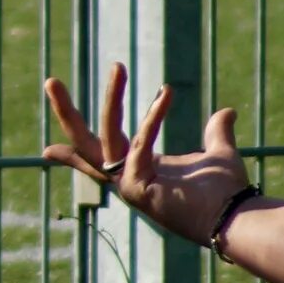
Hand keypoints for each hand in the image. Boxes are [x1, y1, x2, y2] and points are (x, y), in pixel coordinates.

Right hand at [42, 65, 250, 247]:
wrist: (236, 216)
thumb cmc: (225, 192)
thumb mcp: (217, 153)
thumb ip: (216, 132)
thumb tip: (226, 112)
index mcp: (139, 171)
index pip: (98, 159)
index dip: (72, 155)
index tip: (47, 151)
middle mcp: (127, 180)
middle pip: (86, 145)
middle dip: (66, 113)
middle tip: (50, 81)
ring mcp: (128, 186)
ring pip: (107, 135)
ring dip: (112, 98)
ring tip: (117, 66)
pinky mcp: (135, 189)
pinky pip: (140, 144)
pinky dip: (152, 117)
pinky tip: (166, 93)